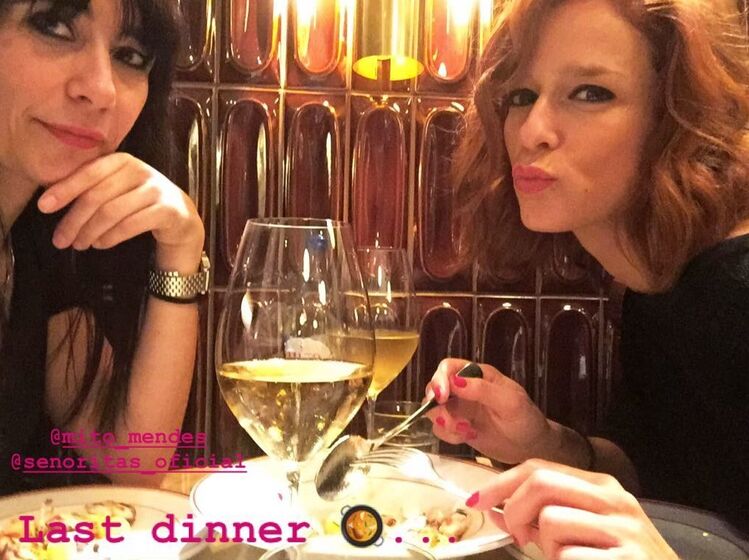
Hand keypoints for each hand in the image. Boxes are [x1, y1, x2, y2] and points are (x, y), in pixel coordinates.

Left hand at [37, 153, 203, 270]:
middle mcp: (141, 170)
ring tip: (79, 245)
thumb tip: (51, 201)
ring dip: (90, 232)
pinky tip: (101, 244)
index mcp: (123, 160)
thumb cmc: (140, 205)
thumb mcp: (117, 190)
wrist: (181, 219)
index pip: (89, 172)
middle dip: (74, 220)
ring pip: (112, 212)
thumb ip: (92, 188)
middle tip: (60, 240)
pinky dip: (111, 237)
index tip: (43, 207)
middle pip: (98, 195)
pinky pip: (131, 225)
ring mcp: (157, 190)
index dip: (64, 189)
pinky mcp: (168, 210)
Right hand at [425, 358, 553, 463]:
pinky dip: (448, 435)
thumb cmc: (526, 419)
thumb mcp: (510, 402)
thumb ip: (483, 390)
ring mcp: (460, 409)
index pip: (448, 367)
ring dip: (443, 421)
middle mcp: (464, 389)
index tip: (441, 397)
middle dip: (436, 404)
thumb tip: (455, 381)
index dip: (439, 379)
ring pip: (434, 409)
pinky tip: (466, 438)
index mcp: (478, 375)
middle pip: (435, 387)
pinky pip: (440, 429)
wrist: (532, 447)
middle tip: (448, 420)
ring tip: (464, 431)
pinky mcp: (458, 428)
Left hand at [467, 459, 677, 559]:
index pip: (538, 467)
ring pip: (551, 522)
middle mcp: (615, 501)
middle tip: (519, 536)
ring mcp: (623, 531)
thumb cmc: (617, 559)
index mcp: (602, 486)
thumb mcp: (585, 527)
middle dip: (515, 511)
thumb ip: (543, 513)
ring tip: (568, 557)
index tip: (477, 500)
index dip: (500, 483)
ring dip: (547, 548)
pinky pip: (568, 557)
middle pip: (540, 484)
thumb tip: (493, 507)